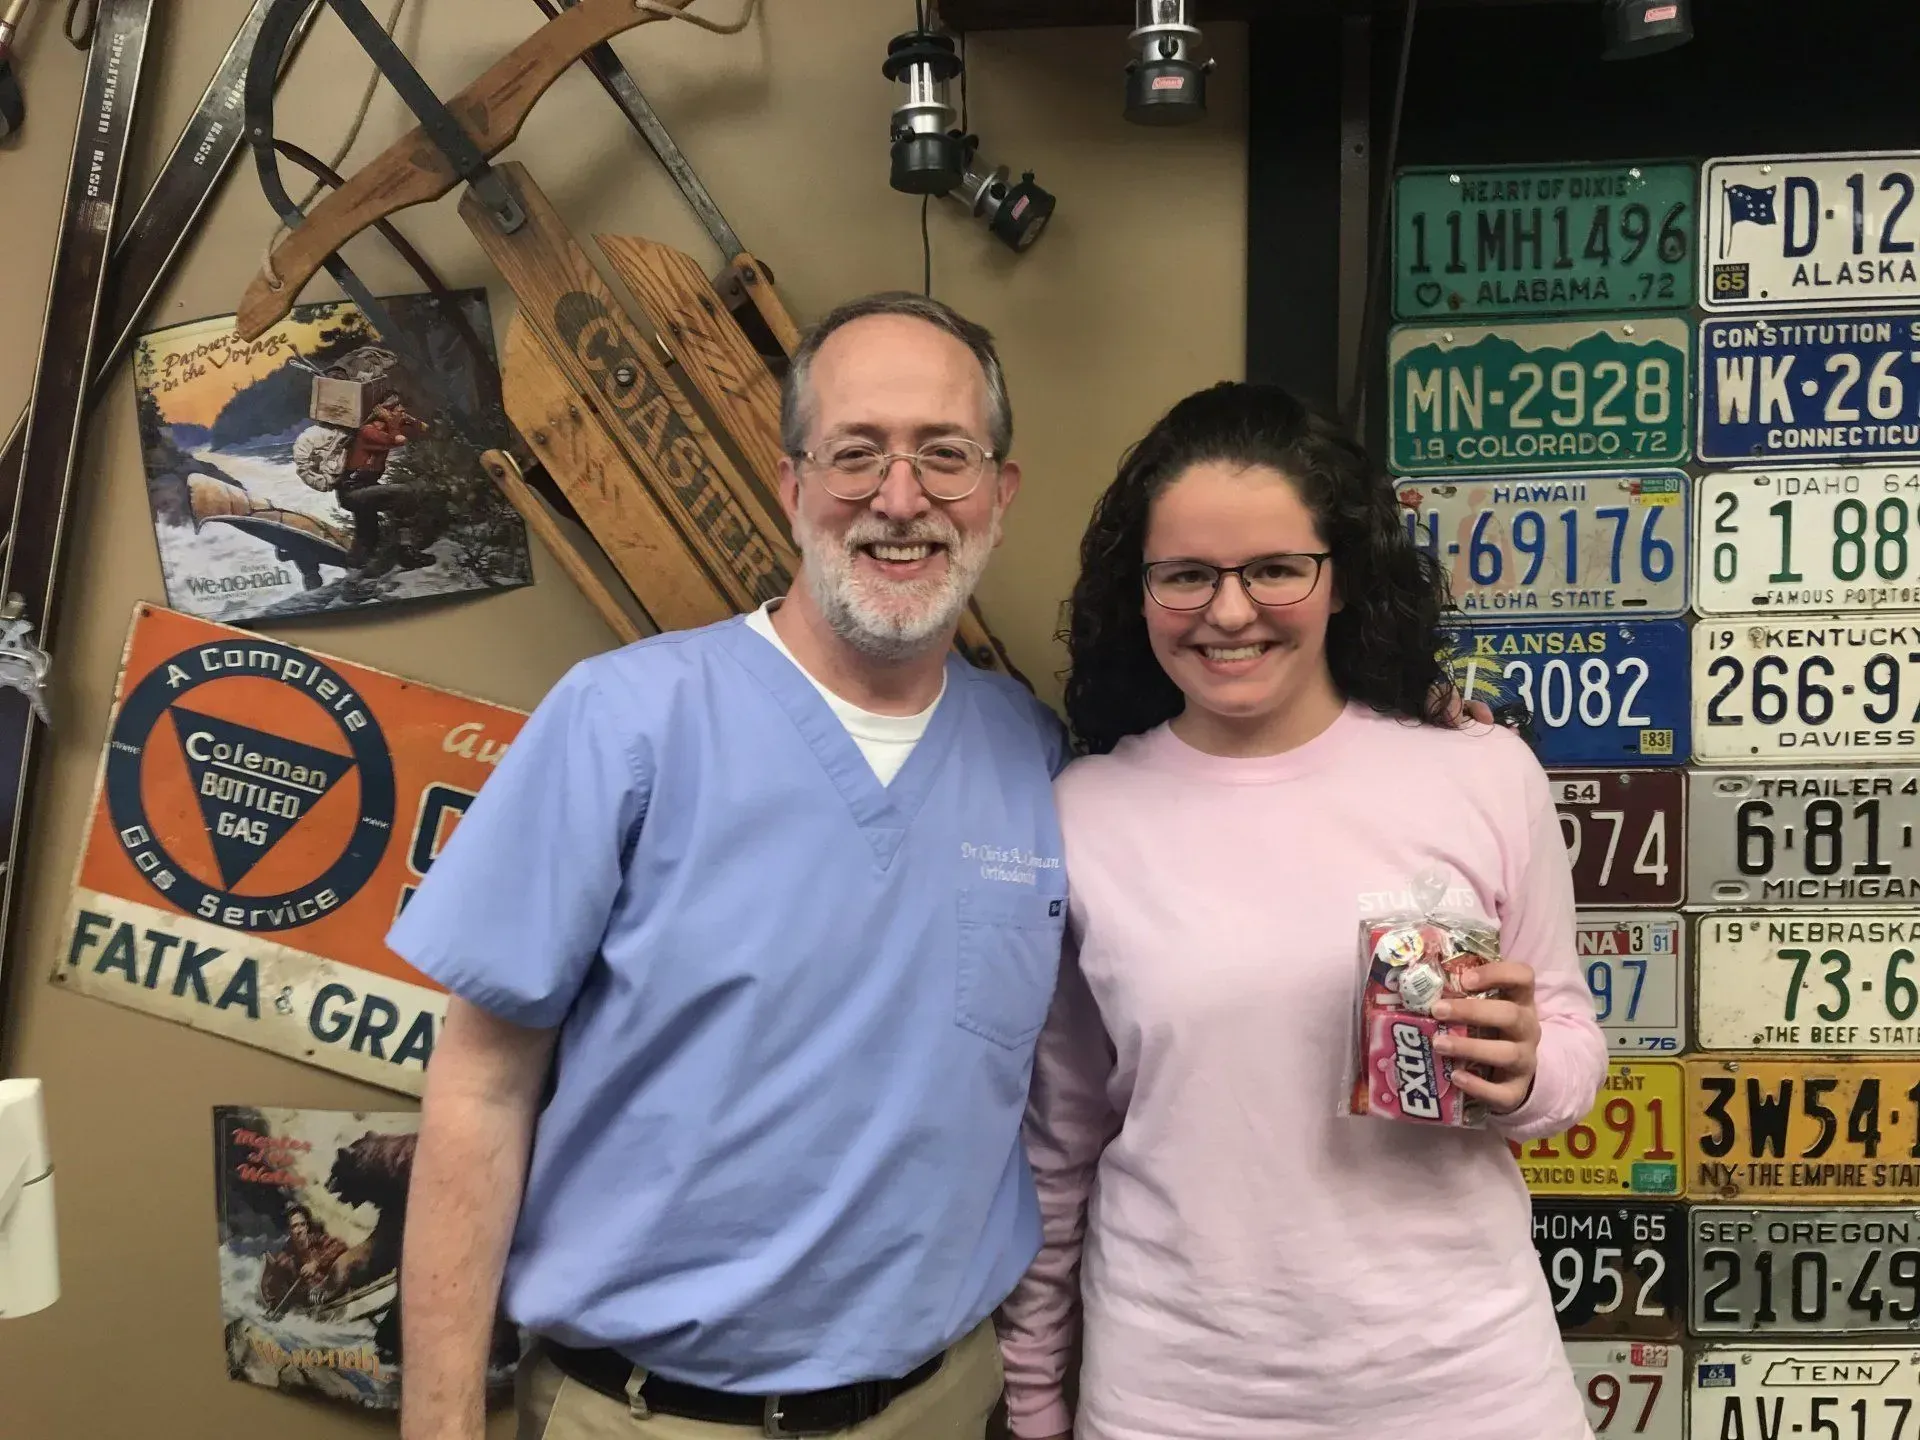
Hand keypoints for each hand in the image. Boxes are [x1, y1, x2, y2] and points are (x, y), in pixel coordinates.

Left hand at [1430, 961, 1538, 1114]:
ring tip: (1438, 1044)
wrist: (1511, 1073)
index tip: (1465, 979)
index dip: (1497, 974)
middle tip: (1437, 1010)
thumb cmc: (1489, 1030)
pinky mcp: (1517, 1090)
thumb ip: (1461, 994)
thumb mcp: (1484, 1008)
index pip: (1523, 977)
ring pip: (1507, 1053)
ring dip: (1470, 1047)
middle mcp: (1528, 1028)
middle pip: (1511, 1015)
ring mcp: (1526, 1060)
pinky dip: (1479, 1086)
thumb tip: (1416, 982)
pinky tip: (1456, 1078)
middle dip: (1472, 1011)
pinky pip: (1503, 1092)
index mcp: (1520, 1001)